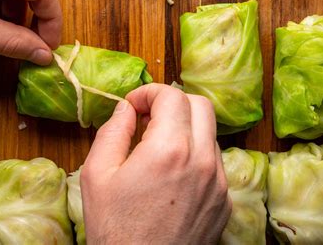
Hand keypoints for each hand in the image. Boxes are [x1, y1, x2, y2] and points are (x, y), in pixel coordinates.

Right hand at [81, 83, 230, 243]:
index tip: (133, 106)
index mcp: (170, 149)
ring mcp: (219, 183)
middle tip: (148, 118)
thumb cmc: (115, 229)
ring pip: (210, 133)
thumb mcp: (98, 175)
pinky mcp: (224, 201)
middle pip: (201, 105)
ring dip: (185, 128)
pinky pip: (214, 162)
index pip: (172, 96)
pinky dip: (195, 153)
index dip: (148, 92)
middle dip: (172, 102)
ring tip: (157, 147)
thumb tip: (126, 109)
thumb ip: (113, 131)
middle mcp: (203, 161)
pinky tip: (172, 173)